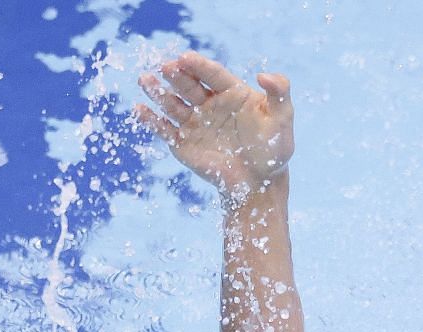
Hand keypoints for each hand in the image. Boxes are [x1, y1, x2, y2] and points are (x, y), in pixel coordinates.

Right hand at [135, 52, 293, 198]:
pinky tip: (139, 109)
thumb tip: (264, 75)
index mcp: (231, 92)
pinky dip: (151, 120)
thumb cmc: (273, 149)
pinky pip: (164, 129)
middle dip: (176, 76)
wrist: (258, 183)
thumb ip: (279, 92)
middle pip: (189, 85)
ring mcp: (194, 122)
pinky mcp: (183, 143)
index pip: (212, 74)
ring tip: (144, 80)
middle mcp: (209, 103)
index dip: (199, 66)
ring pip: (173, 103)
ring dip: (158, 92)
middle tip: (166, 67)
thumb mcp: (283, 118)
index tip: (185, 58)